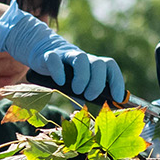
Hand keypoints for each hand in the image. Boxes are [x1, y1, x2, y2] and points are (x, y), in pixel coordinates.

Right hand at [0, 1, 126, 102]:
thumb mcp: (76, 84)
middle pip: (98, 63)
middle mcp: (83, 58)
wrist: (41, 54)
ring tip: (78, 90)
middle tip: (90, 95)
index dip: (117, 82)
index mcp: (92, 64)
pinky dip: (59, 72)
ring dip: (83, 77)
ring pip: (80, 58)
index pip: (110, 67)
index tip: (118, 98)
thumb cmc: (63, 74)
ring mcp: (66, 54)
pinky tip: (61, 83)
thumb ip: (85, 93)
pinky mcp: (49, 55)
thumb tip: (91, 105)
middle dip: (98, 82)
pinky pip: (55, 60)